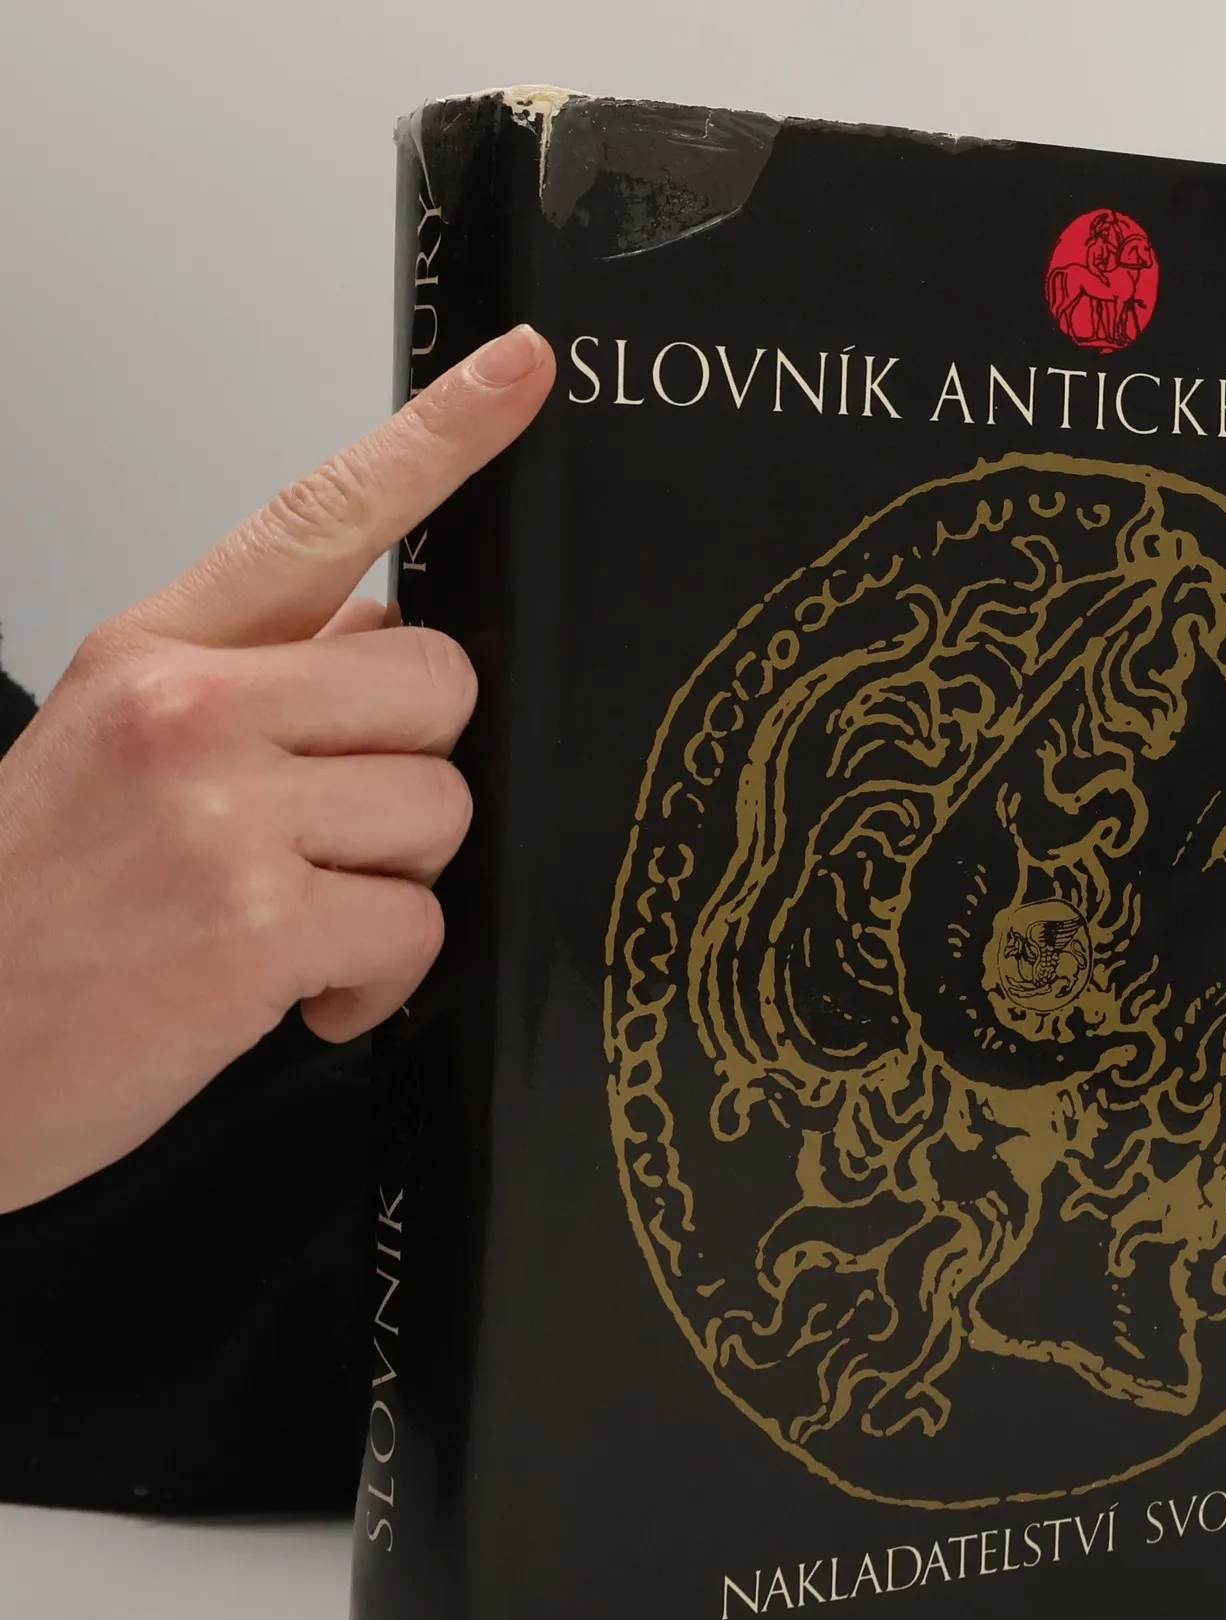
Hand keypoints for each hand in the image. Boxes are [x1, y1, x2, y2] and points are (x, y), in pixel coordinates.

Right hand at [0, 325, 555, 1212]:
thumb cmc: (32, 913)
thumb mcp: (112, 750)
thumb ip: (253, 679)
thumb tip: (377, 628)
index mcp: (156, 653)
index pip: (320, 514)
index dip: (440, 436)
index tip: (523, 369)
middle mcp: (188, 711)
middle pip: (437, 682)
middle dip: (413, 771)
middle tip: (325, 836)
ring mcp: (219, 813)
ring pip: (441, 807)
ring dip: (392, 883)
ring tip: (291, 919)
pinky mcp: (255, 924)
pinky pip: (417, 925)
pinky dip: (377, 979)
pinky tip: (296, 991)